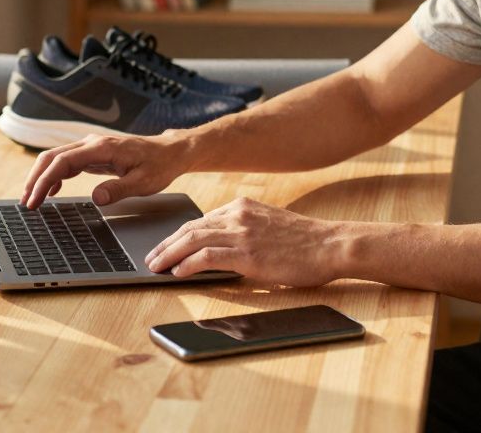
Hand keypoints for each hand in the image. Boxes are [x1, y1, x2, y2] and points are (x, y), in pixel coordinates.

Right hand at [20, 131, 192, 208]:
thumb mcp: (143, 182)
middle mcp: (92, 143)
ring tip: (33, 199)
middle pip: (52, 157)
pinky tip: (52, 191)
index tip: (34, 199)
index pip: (62, 162)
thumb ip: (118, 189)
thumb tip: (96, 198)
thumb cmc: (159, 166)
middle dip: (35, 179)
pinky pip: (68, 161)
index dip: (44, 180)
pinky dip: (55, 175)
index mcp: (101, 148)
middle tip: (26, 202)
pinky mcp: (94, 153)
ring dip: (42, 177)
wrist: (170, 152)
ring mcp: (92, 147)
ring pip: (57, 158)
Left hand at [145, 197, 343, 286]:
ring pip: (193, 240)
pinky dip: (189, 264)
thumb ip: (244, 230)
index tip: (164, 247)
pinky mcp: (248, 254)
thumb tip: (218, 247)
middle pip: (190, 228)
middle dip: (165, 244)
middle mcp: (238, 215)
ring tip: (155, 267)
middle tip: (150, 258)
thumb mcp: (269, 225)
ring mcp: (242, 234)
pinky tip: (178, 273)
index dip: (177, 235)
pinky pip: (208, 257)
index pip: (200, 220)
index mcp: (242, 206)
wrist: (330, 244)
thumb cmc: (305, 241)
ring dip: (169, 255)